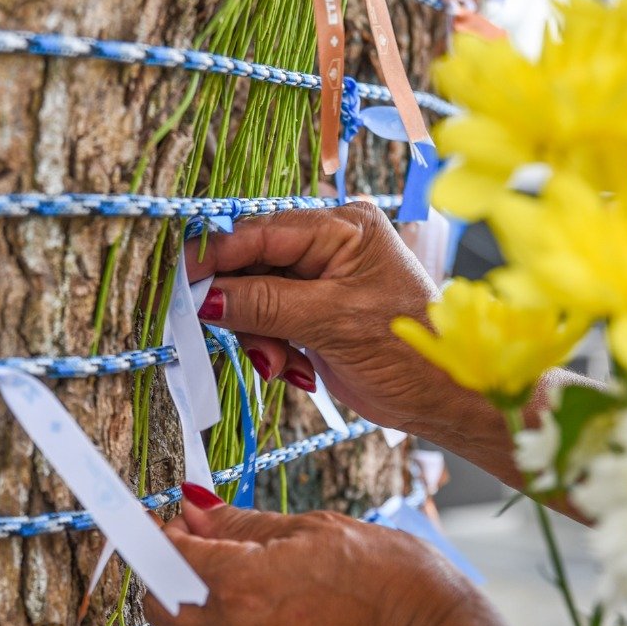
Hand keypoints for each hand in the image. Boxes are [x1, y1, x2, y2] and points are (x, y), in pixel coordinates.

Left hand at [142, 487, 524, 625]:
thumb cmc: (389, 577)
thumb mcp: (316, 529)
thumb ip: (242, 525)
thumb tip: (194, 509)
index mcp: (239, 584)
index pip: (163, 559)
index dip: (161, 538)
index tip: (173, 527)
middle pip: (159, 613)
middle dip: (167, 584)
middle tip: (199, 562)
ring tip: (234, 604)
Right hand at [190, 201, 504, 450]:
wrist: (443, 398)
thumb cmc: (409, 351)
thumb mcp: (332, 324)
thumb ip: (265, 305)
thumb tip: (205, 297)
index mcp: (344, 227)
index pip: (262, 232)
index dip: (219, 258)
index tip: (184, 285)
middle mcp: (330, 244)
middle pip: (253, 265)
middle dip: (245, 310)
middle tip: (255, 346)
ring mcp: (322, 279)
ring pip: (255, 298)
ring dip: (260, 338)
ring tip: (285, 366)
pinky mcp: (315, 312)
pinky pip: (269, 321)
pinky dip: (273, 349)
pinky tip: (297, 370)